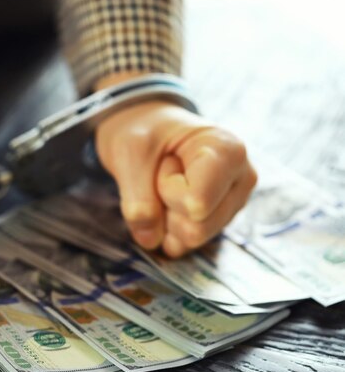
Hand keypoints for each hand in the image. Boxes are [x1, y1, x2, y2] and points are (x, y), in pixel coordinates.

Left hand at [96, 100, 256, 257]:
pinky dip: (166, 228)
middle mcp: (241, 180)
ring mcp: (231, 203)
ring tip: (165, 183)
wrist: (145, 127)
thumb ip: (137, 197)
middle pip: (196, 229)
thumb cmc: (143, 130)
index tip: (165, 160)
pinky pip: (185, 244)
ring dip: (164, 218)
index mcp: (229, 152)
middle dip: (165, 207)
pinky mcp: (217, 221)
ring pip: (191, 240)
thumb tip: (151, 240)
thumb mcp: (129, 152)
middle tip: (161, 174)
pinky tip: (168, 199)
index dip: (166, 189)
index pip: (196, 203)